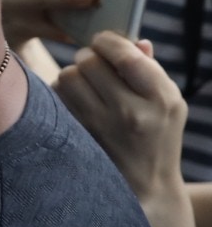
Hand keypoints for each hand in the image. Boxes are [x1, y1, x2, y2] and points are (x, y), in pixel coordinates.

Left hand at [53, 32, 187, 203]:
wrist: (146, 185)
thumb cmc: (157, 135)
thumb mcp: (168, 103)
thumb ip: (151, 69)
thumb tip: (135, 41)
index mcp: (160, 97)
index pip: (125, 55)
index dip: (108, 41)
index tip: (103, 41)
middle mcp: (131, 112)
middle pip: (88, 62)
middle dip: (88, 57)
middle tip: (92, 64)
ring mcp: (101, 127)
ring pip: (67, 77)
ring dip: (72, 75)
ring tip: (85, 84)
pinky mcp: (78, 137)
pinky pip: (57, 99)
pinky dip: (62, 94)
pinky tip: (76, 101)